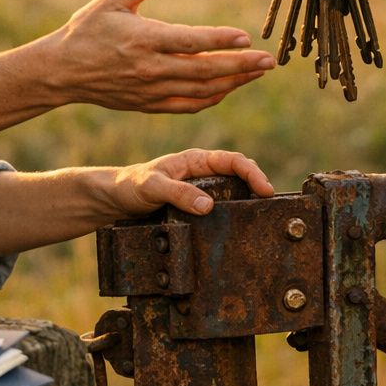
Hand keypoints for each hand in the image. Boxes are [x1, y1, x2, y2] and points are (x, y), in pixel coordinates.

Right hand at [51, 0, 274, 112]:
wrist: (62, 72)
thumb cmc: (87, 30)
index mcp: (143, 39)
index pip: (190, 42)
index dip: (220, 41)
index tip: (246, 38)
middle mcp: (150, 68)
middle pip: (204, 71)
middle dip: (241, 66)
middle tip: (269, 61)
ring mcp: (151, 90)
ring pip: (201, 91)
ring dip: (233, 83)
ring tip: (257, 73)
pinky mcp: (149, 105)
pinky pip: (188, 106)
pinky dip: (212, 98)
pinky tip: (228, 87)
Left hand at [110, 148, 275, 215]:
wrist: (115, 200)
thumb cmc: (131, 186)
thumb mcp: (152, 187)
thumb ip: (177, 193)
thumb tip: (207, 206)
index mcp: (195, 160)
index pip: (232, 160)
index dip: (252, 172)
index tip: (264, 189)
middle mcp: (202, 173)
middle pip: (239, 174)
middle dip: (257, 184)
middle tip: (269, 203)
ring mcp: (201, 190)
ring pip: (233, 190)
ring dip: (248, 198)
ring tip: (261, 213)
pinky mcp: (196, 206)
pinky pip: (221, 206)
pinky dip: (234, 212)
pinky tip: (240, 224)